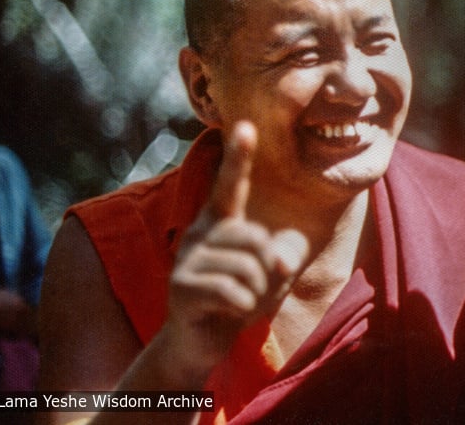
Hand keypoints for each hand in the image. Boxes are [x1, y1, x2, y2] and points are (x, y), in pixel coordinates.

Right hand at [164, 121, 309, 374]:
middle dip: (268, 270)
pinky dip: (244, 308)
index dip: (238, 157)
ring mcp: (186, 258)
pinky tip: (230, 313)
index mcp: (221, 221)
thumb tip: (280, 259)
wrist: (199, 340)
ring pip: (249, 268)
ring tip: (240, 301)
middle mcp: (199, 232)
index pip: (231, 185)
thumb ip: (283, 253)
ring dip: (257, 292)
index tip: (245, 124)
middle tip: (253, 288)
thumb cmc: (240, 296)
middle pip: (256, 239)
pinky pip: (235, 292)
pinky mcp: (182, 287)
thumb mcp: (270, 270)